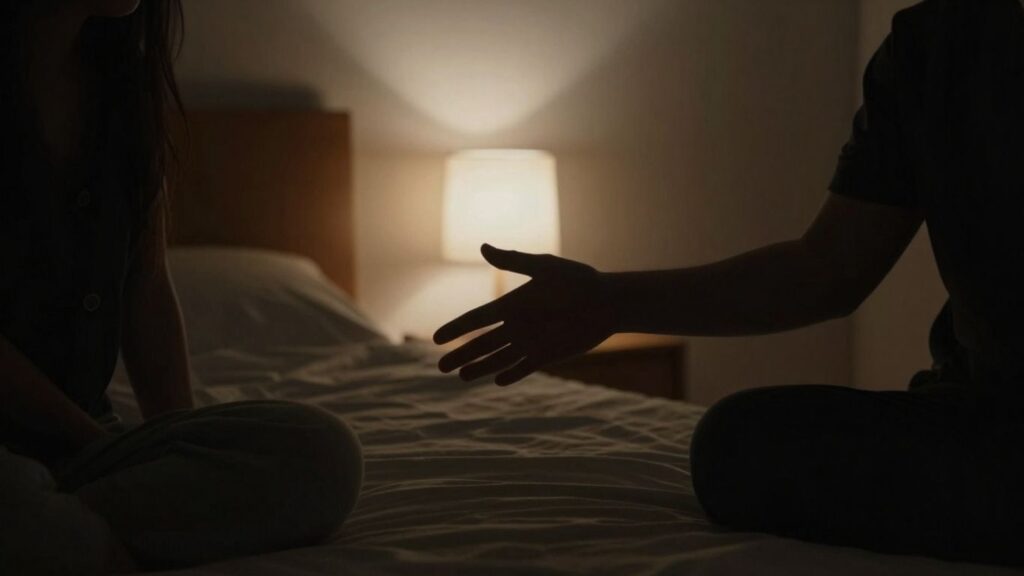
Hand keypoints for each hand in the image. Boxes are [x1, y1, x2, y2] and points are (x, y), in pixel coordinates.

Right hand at [434, 244, 617, 385]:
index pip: (477, 319)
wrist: (607, 301)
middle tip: (440, 367)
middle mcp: (517, 325)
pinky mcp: (547, 355)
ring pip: (498, 359)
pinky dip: (511, 375)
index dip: (457, 328)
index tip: (437, 338)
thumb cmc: (578, 280)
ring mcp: (531, 342)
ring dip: (480, 368)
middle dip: (461, 355)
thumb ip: (513, 261)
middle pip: (482, 344)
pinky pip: (523, 368)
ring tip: (461, 377)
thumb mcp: (544, 267)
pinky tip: (497, 381)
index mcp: (512, 304)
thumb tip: (483, 247)